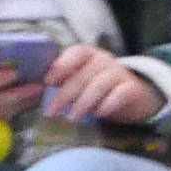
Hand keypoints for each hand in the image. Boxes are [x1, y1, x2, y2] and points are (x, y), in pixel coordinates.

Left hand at [41, 45, 162, 126]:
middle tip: (51, 112)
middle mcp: (105, 60)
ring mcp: (120, 73)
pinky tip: (99, 114)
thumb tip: (37, 86)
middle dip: (65, 94)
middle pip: (84, 73)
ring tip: (72, 118)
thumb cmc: (97, 88)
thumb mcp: (80, 81)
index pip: (77, 52)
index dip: (62, 64)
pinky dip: (108, 103)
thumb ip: (63, 80)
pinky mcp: (133, 88)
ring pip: (100, 84)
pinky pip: (121, 93)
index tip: (48, 81)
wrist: (134, 96)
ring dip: (83, 102)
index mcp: (89, 55)